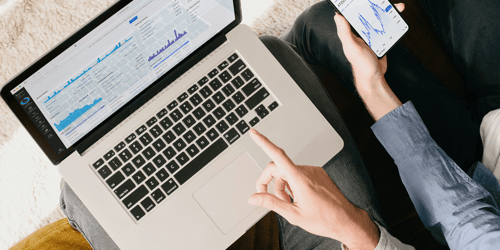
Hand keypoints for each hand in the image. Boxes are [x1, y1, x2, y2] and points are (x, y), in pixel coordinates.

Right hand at [248, 129, 379, 249]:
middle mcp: (307, 171)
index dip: (263, 142)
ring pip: (288, 172)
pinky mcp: (319, 174)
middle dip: (270, 183)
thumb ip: (271, 203)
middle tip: (270, 199)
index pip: (277, 155)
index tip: (254, 133)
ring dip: (283, 186)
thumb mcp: (293, 214)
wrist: (346, 221)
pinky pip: (299, 174)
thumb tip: (254, 198)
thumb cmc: (324, 219)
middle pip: (278, 168)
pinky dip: (293, 184)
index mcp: (299, 178)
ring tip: (291, 202)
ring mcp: (314, 171)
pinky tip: (299, 198)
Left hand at [334, 3, 404, 87]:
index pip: (352, 14)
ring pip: (379, 19)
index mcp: (350, 32)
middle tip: (385, 1)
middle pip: (368, 14)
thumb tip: (337, 17)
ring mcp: (370, 35)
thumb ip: (345, 33)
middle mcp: (360, 32)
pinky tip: (398, 18)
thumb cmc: (361, 65)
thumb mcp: (352, 48)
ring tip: (397, 7)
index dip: (357, 4)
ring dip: (388, 12)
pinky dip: (392, 22)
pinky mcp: (380, 39)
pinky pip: (386, 27)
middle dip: (376, 6)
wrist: (375, 77)